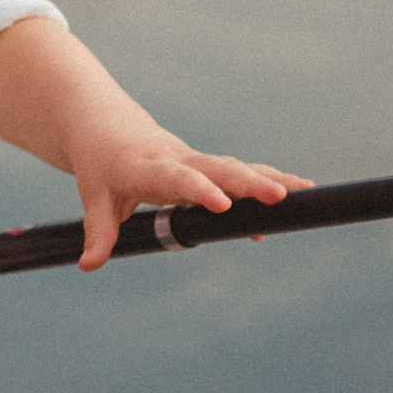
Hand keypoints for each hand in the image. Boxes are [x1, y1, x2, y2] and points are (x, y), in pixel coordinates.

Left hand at [65, 117, 310, 271]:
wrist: (108, 127)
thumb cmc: (101, 165)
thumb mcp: (95, 197)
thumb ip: (98, 231)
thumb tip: (88, 265)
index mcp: (149, 168)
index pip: (177, 177)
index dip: (199, 190)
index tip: (221, 205)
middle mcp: (179, 159)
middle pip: (218, 168)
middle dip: (249, 183)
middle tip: (278, 197)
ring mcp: (197, 161)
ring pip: (236, 167)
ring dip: (269, 178)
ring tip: (304, 192)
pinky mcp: (209, 166)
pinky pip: (241, 172)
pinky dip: (267, 181)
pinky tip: (298, 196)